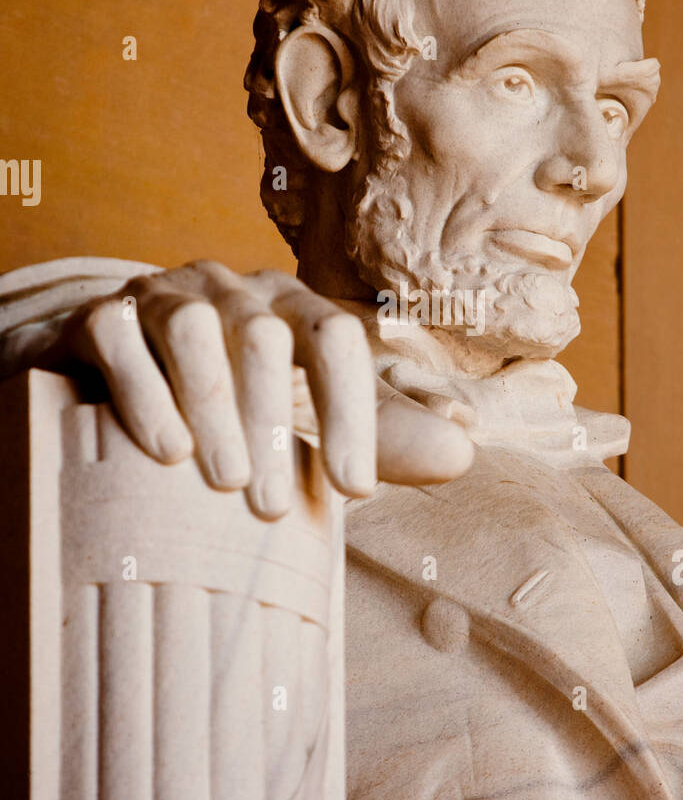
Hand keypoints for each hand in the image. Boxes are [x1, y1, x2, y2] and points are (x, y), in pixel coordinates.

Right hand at [49, 260, 473, 517]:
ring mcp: (163, 296)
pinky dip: (144, 391)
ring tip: (226, 481)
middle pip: (266, 336)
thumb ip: (384, 437)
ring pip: (195, 329)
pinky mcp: (100, 317)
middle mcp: (233, 291)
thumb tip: (465, 451)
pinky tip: (163, 452)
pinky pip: (120, 336)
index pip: (337, 337)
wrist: (115, 384)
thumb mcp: (310, 421)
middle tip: (273, 509)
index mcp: (292, 308)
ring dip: (214, 405)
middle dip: (277, 424)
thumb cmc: (233, 410)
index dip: (353, 412)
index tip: (355, 491)